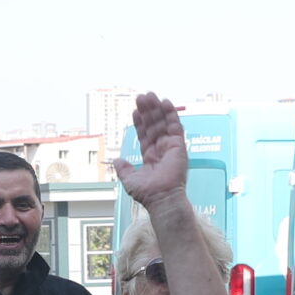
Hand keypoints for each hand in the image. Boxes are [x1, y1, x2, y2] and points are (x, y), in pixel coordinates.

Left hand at [111, 91, 185, 210]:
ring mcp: (170, 146)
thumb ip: (123, 169)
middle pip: (153, 125)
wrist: (161, 198)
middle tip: (142, 97)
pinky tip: (165, 103)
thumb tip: (116, 161)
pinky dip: (171, 114)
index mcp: (150, 156)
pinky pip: (175, 126)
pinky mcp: (179, 145)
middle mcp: (160, 149)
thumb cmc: (148, 193)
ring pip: (163, 123)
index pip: (144, 134)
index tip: (135, 111)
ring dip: (157, 109)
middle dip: (148, 111)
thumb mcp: (130, 180)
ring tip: (150, 95)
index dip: (140, 122)